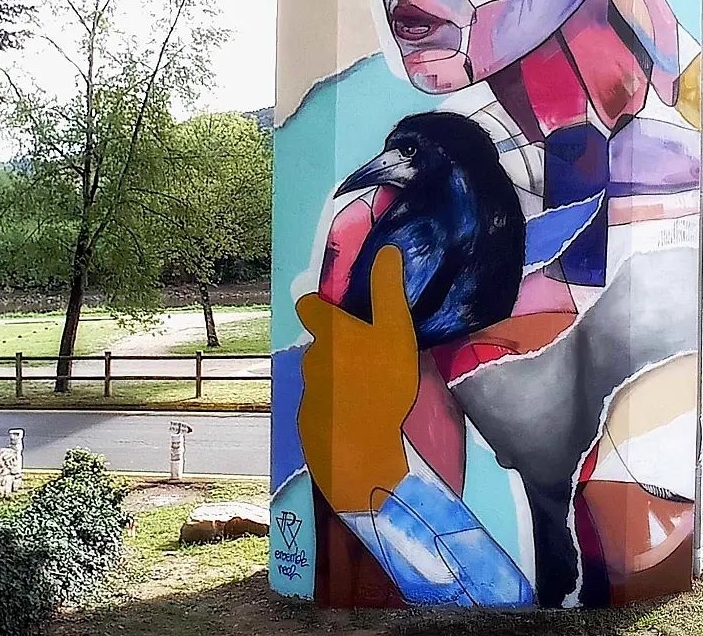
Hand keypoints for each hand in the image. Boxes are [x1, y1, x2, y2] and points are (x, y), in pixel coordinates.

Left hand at [297, 245, 418, 513]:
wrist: (360, 451)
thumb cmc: (381, 381)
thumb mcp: (394, 330)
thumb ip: (388, 290)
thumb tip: (386, 250)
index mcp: (328, 332)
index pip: (309, 306)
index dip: (321, 305)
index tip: (341, 310)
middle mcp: (311, 357)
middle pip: (320, 343)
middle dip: (339, 345)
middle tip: (369, 352)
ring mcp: (308, 392)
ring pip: (322, 375)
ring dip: (339, 377)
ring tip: (369, 387)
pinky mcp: (310, 422)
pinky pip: (324, 406)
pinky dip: (338, 407)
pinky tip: (361, 416)